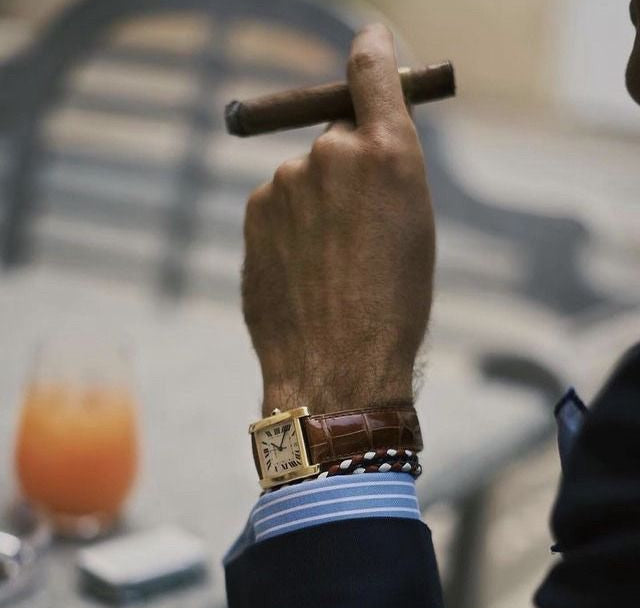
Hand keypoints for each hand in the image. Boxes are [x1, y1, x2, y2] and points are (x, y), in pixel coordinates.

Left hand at [242, 24, 434, 415]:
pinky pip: (278, 209)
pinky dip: (291, 230)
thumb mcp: (414, 227)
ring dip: (317, 207)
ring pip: (304, 180)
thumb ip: (386, 170)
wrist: (337, 365)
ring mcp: (283, 183)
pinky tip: (305, 273)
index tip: (368, 40)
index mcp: (384, 152)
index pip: (370, 71)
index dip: (371, 51)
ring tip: (333, 266)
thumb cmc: (393, 304)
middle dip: (347, 170)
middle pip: (335, 138)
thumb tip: (352, 142)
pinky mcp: (254, 214)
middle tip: (360, 227)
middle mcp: (329, 153)